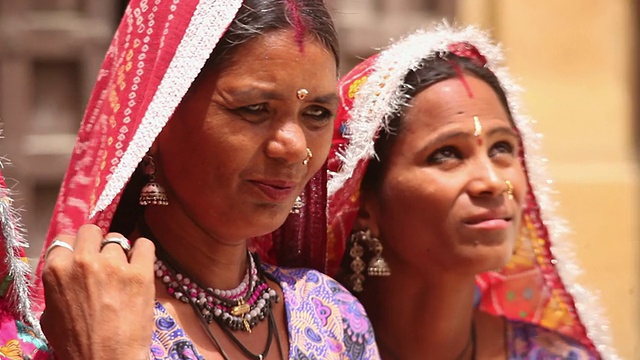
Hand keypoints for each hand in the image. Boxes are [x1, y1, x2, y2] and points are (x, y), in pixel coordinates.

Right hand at [40, 224, 155, 359]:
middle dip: (96, 244)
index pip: (65, 239)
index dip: (75, 247)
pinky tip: (141, 264)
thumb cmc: (76, 345)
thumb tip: (67, 275)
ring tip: (123, 272)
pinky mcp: (140, 272)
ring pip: (118, 240)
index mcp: (57, 270)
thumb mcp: (51, 316)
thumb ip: (58, 287)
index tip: (83, 256)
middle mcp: (84, 261)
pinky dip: (143, 251)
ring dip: (120, 253)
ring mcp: (114, 265)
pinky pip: (145, 245)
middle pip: (91, 231)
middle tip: (103, 261)